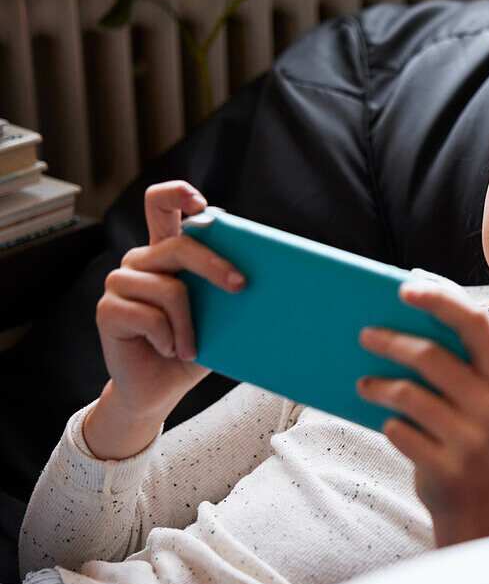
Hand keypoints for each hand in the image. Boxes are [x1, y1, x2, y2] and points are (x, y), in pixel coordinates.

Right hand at [85, 181, 246, 459]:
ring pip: (170, 288)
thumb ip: (233, 291)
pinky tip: (169, 350)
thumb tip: (286, 284)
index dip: (176, 194)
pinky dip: (169, 338)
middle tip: (241, 287)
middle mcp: (140, 261)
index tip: (201, 203)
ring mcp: (121, 283)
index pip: (161, 206)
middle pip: (178, 245)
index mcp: (166, 253)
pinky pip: (149, 316)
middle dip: (214, 265)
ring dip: (190, 325)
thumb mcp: (220, 317)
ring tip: (191, 348)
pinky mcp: (108, 310)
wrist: (160, 389)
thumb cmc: (193, 348)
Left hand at [357, 281, 488, 546]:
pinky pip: (401, 432)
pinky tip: (387, 423)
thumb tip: (396, 320)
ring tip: (363, 384)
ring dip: (379, 386)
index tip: (404, 287)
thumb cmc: (466, 434)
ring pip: (410, 395)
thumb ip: (453, 364)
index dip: (440, 300)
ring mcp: (473, 438)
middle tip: (363, 334)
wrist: (479, 505)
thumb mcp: (475, 398)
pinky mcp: (448, 467)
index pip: (474, 324)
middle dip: (392, 341)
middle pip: (432, 357)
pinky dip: (389, 424)